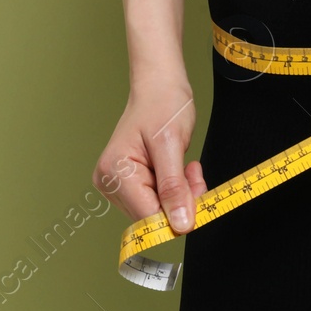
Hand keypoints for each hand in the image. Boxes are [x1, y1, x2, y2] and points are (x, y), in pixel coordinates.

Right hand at [94, 77, 207, 234]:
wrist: (160, 85)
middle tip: (194, 174)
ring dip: (180, 194)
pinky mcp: (130, 182)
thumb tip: (181, 224)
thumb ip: (174, 188)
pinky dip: (175, 188)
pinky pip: (157, 199)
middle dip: (181, 201)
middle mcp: (110, 181)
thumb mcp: (172, 145)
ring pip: (158, 209)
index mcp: (115, 172)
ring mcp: (118, 183)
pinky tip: (180, 169)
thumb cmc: (162, 104)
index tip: (199, 198)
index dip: (177, 214)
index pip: (147, 216)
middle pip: (152, 215)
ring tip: (187, 167)